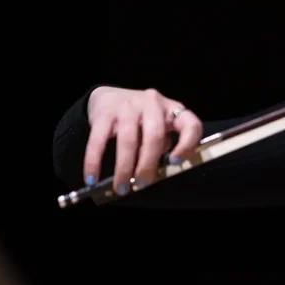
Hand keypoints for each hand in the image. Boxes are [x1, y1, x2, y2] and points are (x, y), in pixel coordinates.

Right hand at [84, 86, 202, 192]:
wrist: (110, 96)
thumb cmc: (141, 119)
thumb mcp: (159, 127)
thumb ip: (162, 145)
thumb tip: (154, 175)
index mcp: (173, 110)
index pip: (191, 125)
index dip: (187, 145)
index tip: (175, 163)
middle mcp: (153, 104)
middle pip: (154, 136)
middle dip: (148, 165)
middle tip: (142, 184)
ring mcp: (128, 106)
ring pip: (128, 140)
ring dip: (124, 168)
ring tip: (121, 187)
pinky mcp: (105, 112)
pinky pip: (99, 140)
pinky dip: (94, 161)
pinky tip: (93, 177)